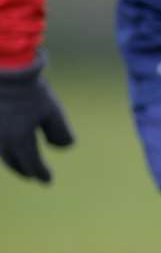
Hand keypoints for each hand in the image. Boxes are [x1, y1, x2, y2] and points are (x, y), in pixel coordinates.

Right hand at [0, 54, 74, 182]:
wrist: (3, 71)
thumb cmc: (29, 90)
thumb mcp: (53, 110)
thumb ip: (60, 132)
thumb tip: (63, 146)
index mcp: (19, 140)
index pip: (32, 164)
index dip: (41, 174)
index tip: (47, 180)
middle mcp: (1, 141)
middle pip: (14, 163)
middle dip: (25, 171)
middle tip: (33, 175)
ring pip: (2, 154)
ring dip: (12, 161)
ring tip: (21, 163)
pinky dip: (4, 148)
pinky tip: (9, 145)